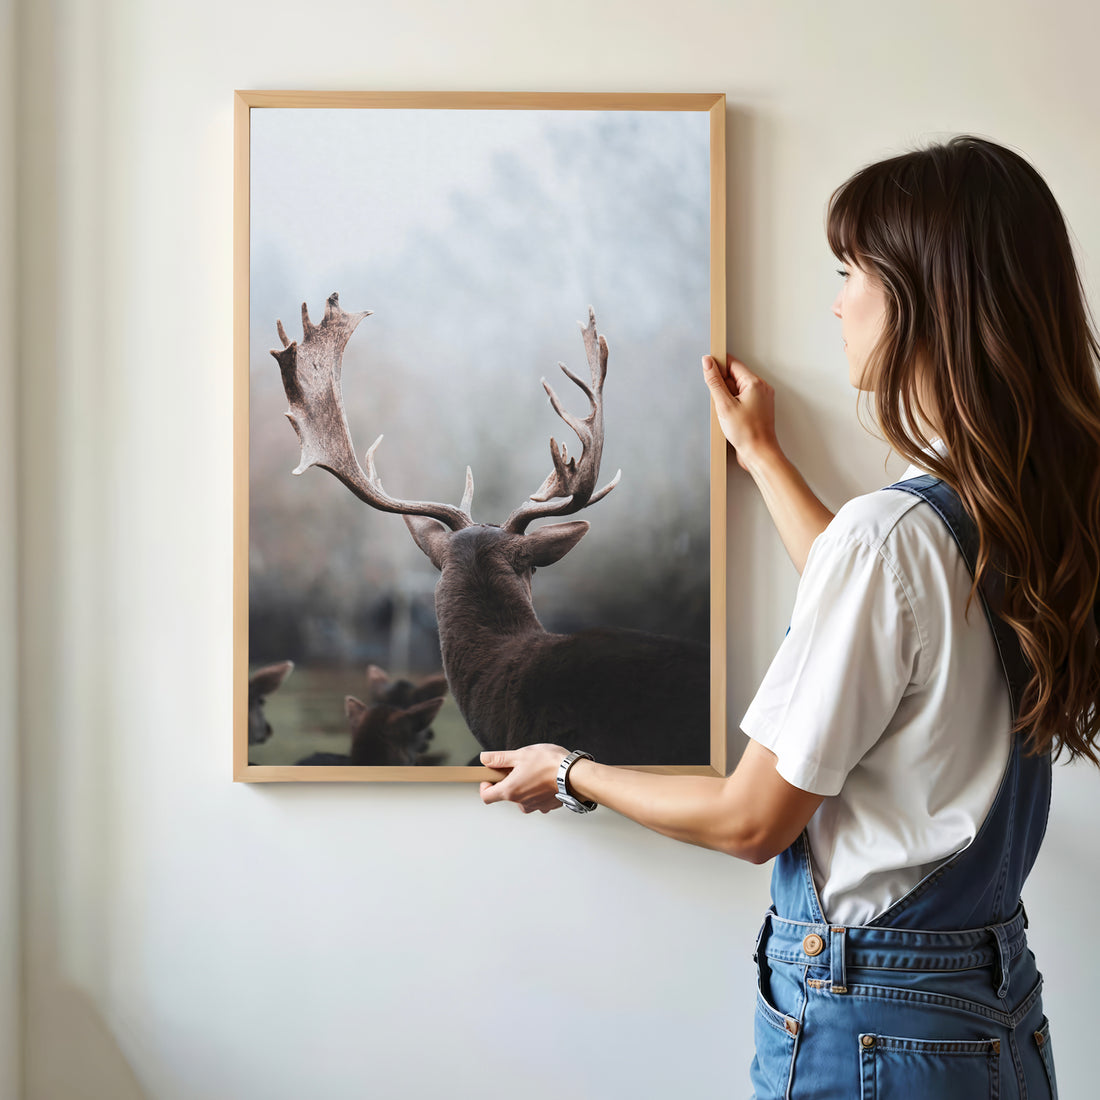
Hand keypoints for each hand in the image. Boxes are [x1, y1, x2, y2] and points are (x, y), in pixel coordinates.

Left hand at [479, 744, 568, 813]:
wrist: (575, 775)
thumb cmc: (549, 764)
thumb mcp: (520, 755)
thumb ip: (499, 758)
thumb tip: (485, 759)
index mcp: (510, 790)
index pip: (486, 796)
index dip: (485, 786)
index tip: (490, 777)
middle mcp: (521, 802)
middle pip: (506, 795)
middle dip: (509, 781)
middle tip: (518, 767)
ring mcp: (535, 806)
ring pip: (522, 797)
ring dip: (524, 786)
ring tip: (535, 771)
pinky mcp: (547, 806)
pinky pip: (537, 799)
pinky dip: (538, 790)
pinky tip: (545, 778)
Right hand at [702, 354, 779, 471]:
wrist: (759, 454)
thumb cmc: (747, 433)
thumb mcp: (724, 405)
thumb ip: (714, 381)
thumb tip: (708, 362)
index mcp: (755, 383)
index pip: (733, 363)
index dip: (718, 366)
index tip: (707, 370)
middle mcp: (761, 388)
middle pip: (735, 376)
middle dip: (722, 386)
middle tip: (719, 402)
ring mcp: (761, 399)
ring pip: (737, 389)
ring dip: (727, 397)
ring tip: (727, 413)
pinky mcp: (758, 409)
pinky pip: (742, 399)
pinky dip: (732, 405)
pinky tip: (730, 417)